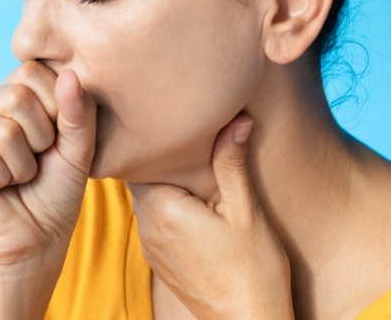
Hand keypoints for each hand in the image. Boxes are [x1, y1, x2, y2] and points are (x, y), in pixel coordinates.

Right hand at [0, 60, 96, 271]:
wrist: (37, 240)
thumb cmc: (57, 191)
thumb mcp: (80, 148)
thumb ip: (80, 111)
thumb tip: (69, 73)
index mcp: (11, 93)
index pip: (33, 71)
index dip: (55, 108)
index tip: (54, 139)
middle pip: (17, 97)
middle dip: (39, 139)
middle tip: (34, 163)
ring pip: (2, 130)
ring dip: (22, 166)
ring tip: (15, 178)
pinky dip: (0, 178)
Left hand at [127, 114, 293, 319]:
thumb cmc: (253, 270)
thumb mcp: (246, 211)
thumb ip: (232, 163)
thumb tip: (237, 119)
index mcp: (162, 208)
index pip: (137, 160)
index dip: (150, 139)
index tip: (165, 122)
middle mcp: (148, 226)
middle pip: (141, 177)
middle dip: (159, 160)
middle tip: (179, 135)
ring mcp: (151, 245)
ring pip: (147, 199)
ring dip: (164, 184)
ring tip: (188, 165)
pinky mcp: (159, 260)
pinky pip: (155, 220)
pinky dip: (168, 207)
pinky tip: (192, 203)